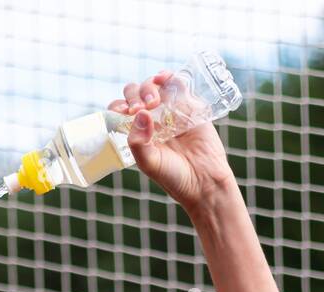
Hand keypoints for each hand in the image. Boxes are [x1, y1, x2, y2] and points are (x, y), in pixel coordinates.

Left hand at [107, 70, 236, 212]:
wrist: (205, 181)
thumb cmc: (174, 177)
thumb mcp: (149, 163)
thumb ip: (138, 142)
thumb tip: (140, 113)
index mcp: (138, 132)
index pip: (121, 111)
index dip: (118, 106)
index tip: (123, 111)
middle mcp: (152, 120)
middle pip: (135, 94)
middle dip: (134, 96)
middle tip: (140, 108)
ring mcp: (170, 111)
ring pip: (153, 86)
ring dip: (148, 87)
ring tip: (153, 102)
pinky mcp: (190, 106)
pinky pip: (177, 84)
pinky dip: (168, 76)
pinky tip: (164, 78)